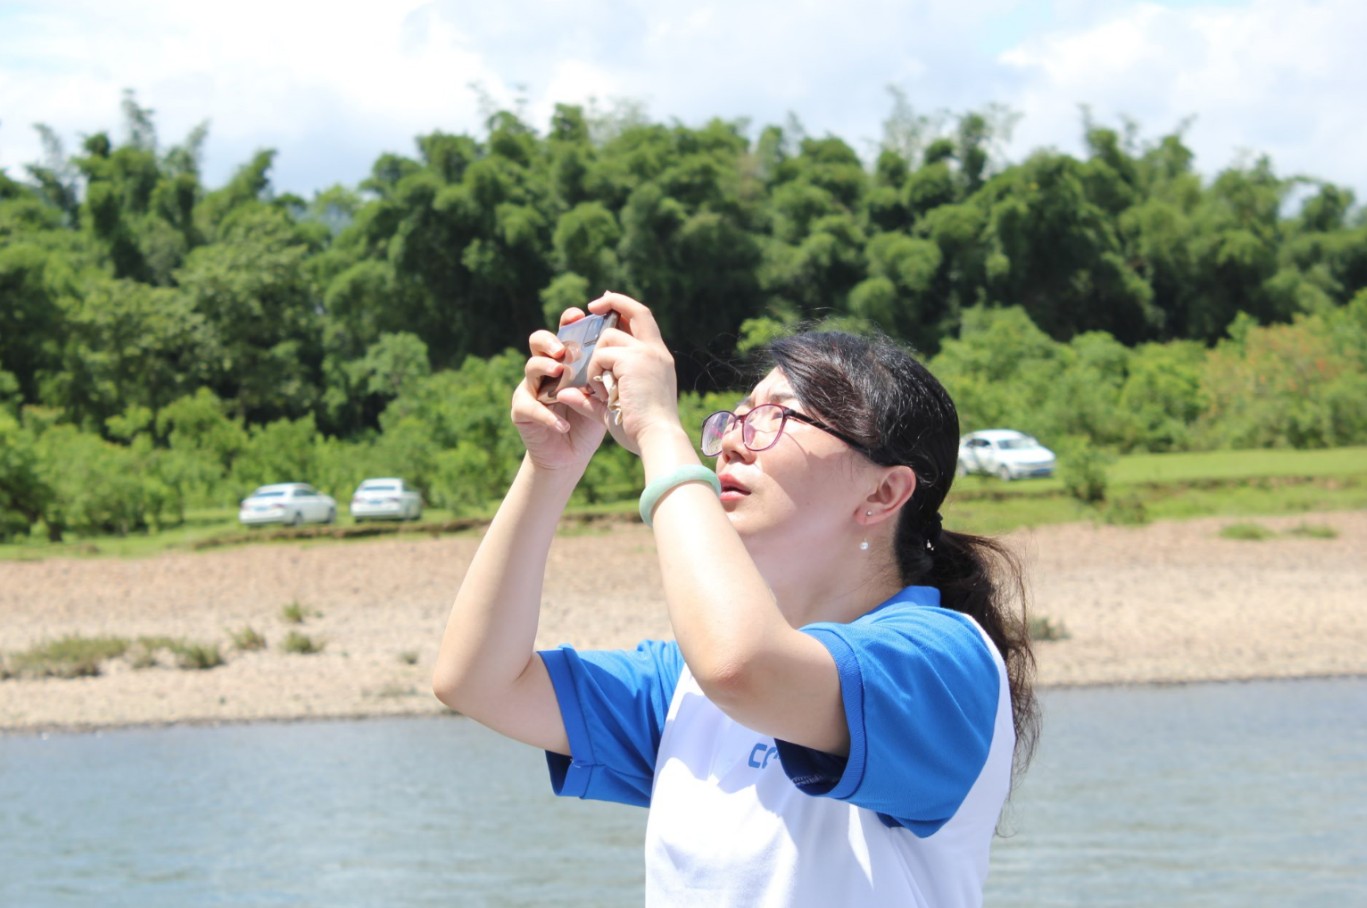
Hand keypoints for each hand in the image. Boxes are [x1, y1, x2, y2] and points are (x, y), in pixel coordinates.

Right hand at [512, 308, 608, 472]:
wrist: (573, 455)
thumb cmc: (590, 420)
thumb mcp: (604, 393)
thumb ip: (609, 370)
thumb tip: (624, 340)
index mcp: (566, 360)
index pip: (564, 331)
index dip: (568, 320)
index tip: (580, 315)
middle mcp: (546, 368)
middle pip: (539, 341)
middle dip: (550, 340)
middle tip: (563, 350)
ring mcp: (531, 387)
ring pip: (530, 367)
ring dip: (545, 368)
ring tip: (560, 375)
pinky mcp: (521, 410)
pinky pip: (529, 406)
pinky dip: (547, 415)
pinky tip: (563, 424)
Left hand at [583, 293, 681, 455]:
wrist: (656, 438)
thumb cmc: (640, 429)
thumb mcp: (616, 406)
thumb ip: (592, 396)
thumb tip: (565, 392)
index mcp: (659, 359)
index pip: (644, 321)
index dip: (625, 307)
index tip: (606, 302)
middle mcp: (656, 351)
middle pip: (636, 311)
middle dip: (612, 302)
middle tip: (591, 307)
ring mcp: (646, 353)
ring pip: (608, 339)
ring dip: (597, 362)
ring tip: (602, 388)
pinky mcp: (632, 360)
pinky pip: (600, 357)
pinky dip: (595, 374)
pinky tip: (603, 394)